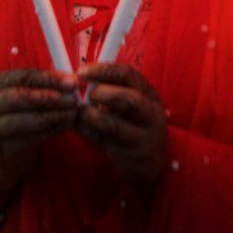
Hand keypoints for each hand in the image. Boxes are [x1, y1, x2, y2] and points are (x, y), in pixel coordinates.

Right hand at [0, 69, 78, 193]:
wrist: (3, 151)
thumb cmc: (19, 114)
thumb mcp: (25, 94)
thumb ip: (44, 85)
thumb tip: (74, 80)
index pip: (23, 76)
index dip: (49, 78)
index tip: (72, 81)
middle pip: (20, 97)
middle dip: (49, 97)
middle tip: (72, 99)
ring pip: (26, 120)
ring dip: (54, 115)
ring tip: (72, 113)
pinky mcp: (4, 147)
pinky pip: (32, 137)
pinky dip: (53, 131)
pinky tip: (66, 126)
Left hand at [76, 63, 167, 187]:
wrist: (152, 161)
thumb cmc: (136, 123)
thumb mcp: (133, 102)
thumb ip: (113, 88)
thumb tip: (80, 76)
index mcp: (149, 94)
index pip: (128, 74)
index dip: (103, 70)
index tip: (82, 72)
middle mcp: (150, 114)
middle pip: (129, 100)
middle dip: (103, 94)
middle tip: (87, 96)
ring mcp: (142, 137)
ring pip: (115, 126)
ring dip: (91, 116)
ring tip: (81, 112)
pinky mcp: (131, 156)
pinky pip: (103, 142)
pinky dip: (87, 132)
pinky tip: (80, 126)